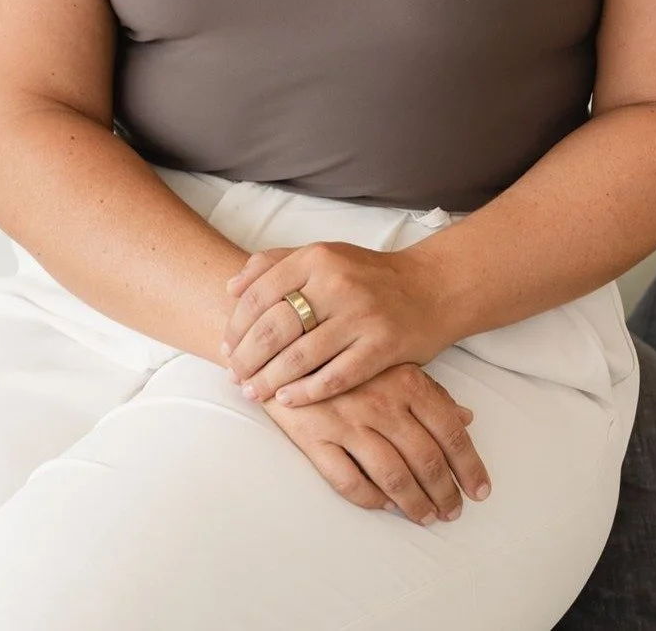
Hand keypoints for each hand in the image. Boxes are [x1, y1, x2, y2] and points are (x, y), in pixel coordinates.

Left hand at [219, 240, 447, 406]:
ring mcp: (360, 316)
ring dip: (270, 380)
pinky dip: (306, 392)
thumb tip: (232, 286)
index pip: (260, 293)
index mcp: (317, 257)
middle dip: (247, 357)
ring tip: (253, 392)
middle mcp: (337, 283)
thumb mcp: (325, 255)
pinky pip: (335, 376)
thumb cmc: (368, 275)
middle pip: (275, 327)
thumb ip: (277, 263)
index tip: (225, 347)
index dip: (236, 325)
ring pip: (300, 356)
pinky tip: (288, 400)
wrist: (431, 288)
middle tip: (234, 376)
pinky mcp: (382, 346)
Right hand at [260, 361, 490, 526]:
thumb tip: (467, 418)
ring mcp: (347, 421)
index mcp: (405, 380)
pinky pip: (349, 481)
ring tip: (426, 517)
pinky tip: (385, 505)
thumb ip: (431, 392)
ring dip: (414, 503)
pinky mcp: (315, 437)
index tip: (480, 490)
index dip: (469, 465)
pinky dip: (372, 499)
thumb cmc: (346, 353)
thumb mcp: (393, 363)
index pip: (449, 430)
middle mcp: (381, 402)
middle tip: (453, 511)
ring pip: (393, 476)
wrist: (283, 341)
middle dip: (445, 492)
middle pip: (425, 458)